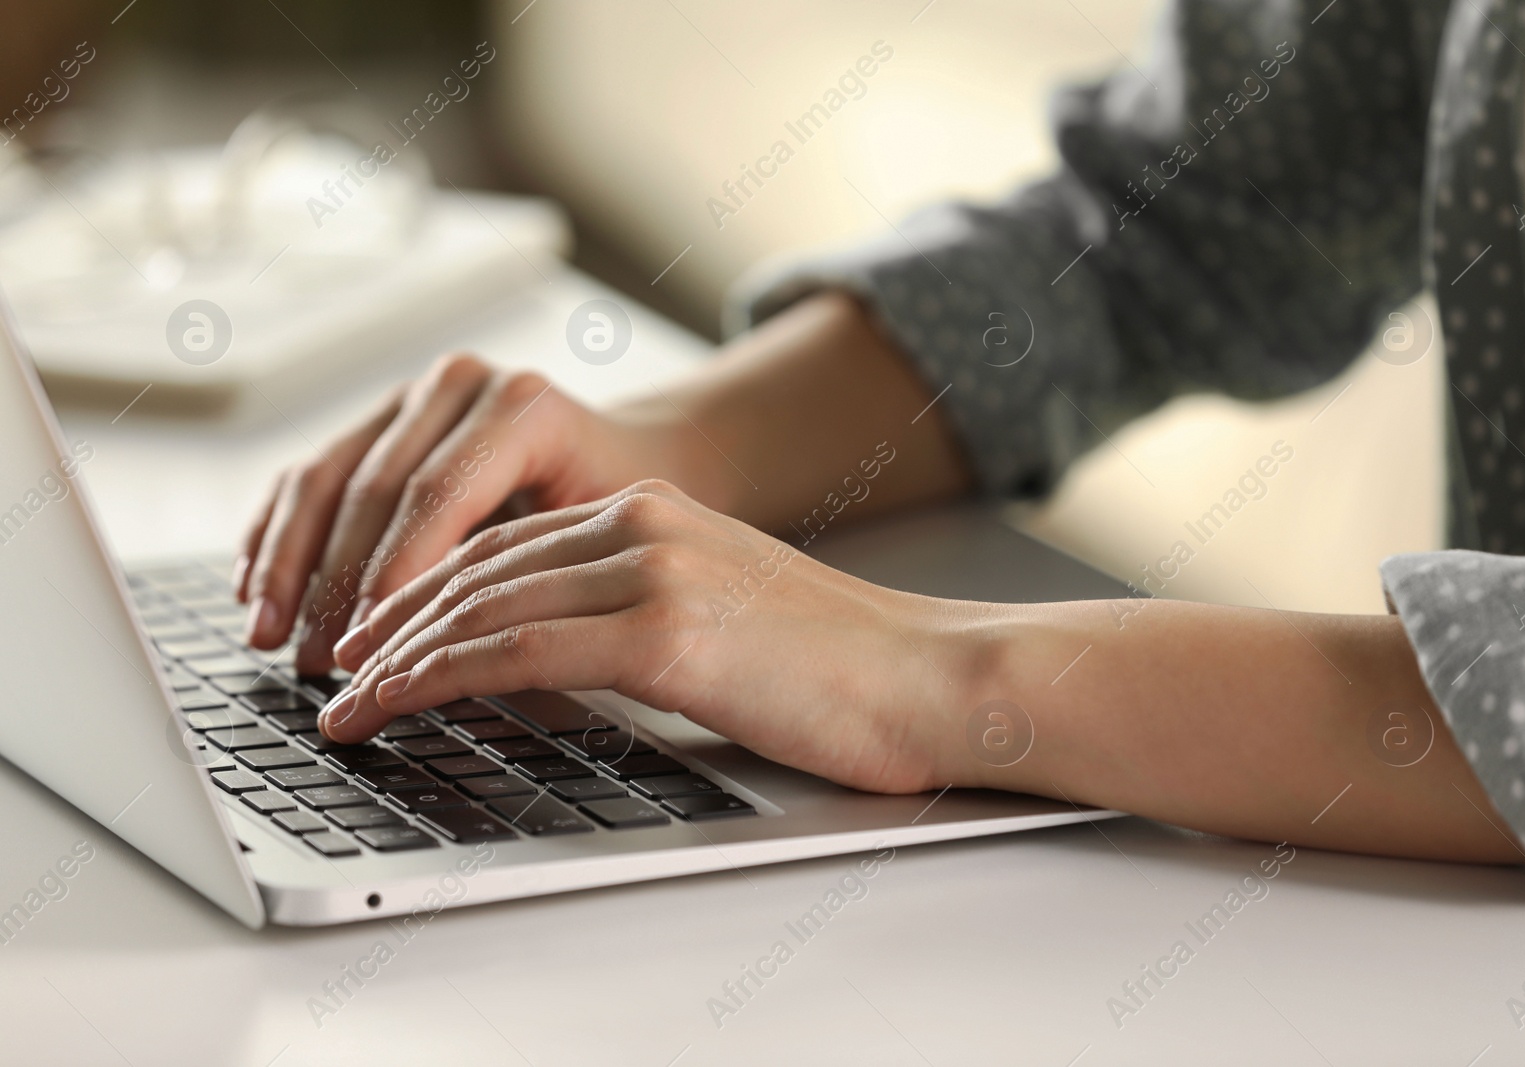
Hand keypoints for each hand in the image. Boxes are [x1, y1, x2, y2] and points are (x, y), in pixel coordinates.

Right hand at [234, 354, 711, 673]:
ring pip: (326, 478)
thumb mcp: (596, 542)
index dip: (392, 571)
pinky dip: (276, 535)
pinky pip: (311, 475)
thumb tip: (459, 660)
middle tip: (315, 661)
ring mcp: (414, 396)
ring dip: (288, 566)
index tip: (369, 643)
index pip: (435, 493)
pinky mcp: (379, 419)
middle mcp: (461, 386)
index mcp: (520, 407)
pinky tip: (253, 590)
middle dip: (333, 584)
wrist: (626, 457)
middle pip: (373, 488)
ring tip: (269, 638)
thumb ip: (530, 580)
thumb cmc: (618, 516)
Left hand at [316, 480, 978, 793]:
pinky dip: (430, 679)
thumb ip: (637, 615)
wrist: (933, 679)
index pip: (506, 545)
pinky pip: (511, 648)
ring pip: (478, 604)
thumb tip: (555, 659)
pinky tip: (388, 704)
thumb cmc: (843, 671)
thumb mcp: (723, 620)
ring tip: (342, 702)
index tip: (376, 639)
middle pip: (475, 566)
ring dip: (390, 656)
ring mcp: (652, 568)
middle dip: (387, 621)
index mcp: (657, 512)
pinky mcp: (663, 629)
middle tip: (333, 671)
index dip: (423, 592)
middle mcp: (644, 522)